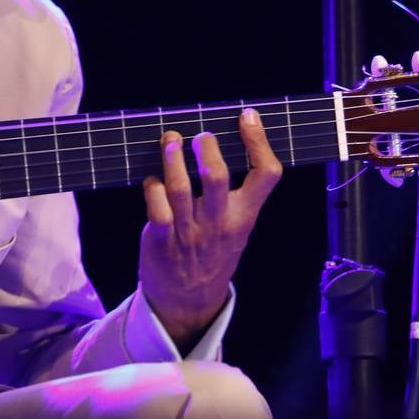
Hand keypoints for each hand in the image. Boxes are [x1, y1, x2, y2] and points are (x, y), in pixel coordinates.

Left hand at [138, 108, 281, 349]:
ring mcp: (190, 233)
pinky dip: (152, 188)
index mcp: (244, 215)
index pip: (265, 174)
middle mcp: (219, 223)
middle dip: (206, 149)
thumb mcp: (237, 226)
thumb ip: (235, 192)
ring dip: (173, 159)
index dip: (259, 142)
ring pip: (180, 188)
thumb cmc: (213, 251)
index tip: (248, 116)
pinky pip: (156, 209)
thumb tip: (220, 141)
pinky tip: (152, 179)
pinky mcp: (162, 241)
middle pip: (216, 178)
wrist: (189, 302)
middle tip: (200, 135)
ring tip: (170, 139)